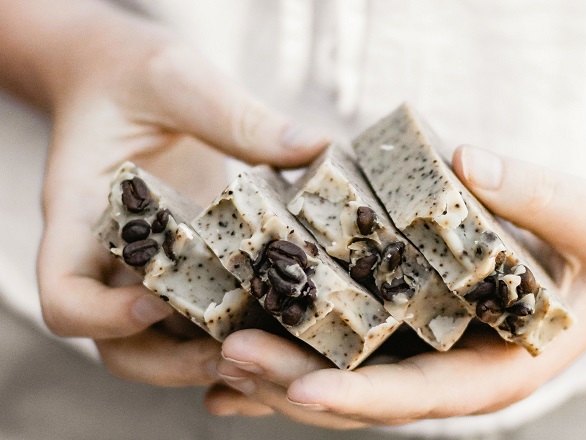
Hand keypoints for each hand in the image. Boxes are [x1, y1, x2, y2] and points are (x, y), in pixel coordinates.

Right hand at [36, 4, 326, 388]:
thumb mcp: (176, 79)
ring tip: (273, 354)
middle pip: (118, 346)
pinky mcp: (185, 262)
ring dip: (211, 358)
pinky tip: (285, 323)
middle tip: (239, 358)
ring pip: (164, 343)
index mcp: (82, 215)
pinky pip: (201, 312)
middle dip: (172, 364)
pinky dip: (237, 327)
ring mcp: (148, 266)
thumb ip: (232, 115)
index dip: (103, 318)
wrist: (124, 77)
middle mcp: (109, 257)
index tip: (158, 303)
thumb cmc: (132, 73)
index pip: (64, 295)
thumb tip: (313, 148)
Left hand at [207, 145, 585, 427]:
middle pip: (364, 394)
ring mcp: (427, 356)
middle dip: (295, 382)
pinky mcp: (412, 330)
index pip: (418, 394)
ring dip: (281, 371)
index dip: (360, 397)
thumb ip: (539, 196)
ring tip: (215, 354)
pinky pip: (348, 349)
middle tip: (227, 355)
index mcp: (494, 369)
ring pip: (346, 377)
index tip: (299, 388)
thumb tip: (463, 160)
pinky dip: (295, 354)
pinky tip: (237, 360)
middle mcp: (450, 374)